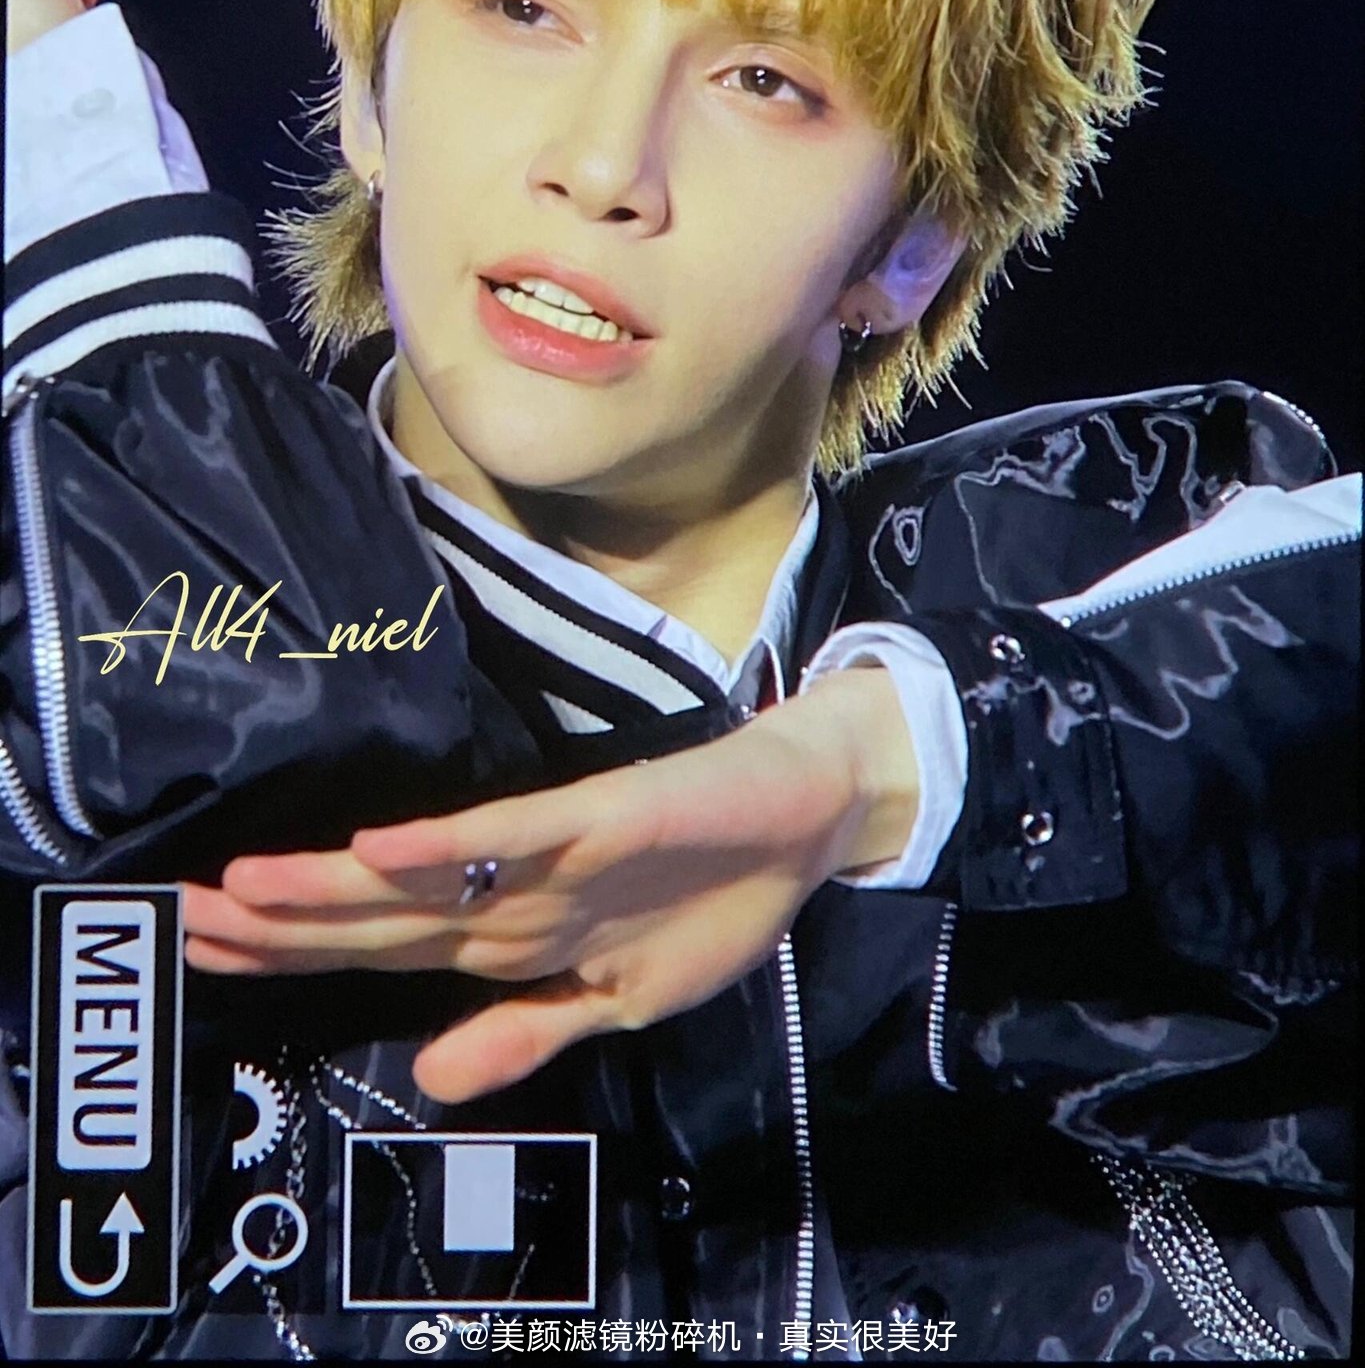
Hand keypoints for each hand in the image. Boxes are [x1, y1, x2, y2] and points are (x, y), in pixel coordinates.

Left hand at [182, 666, 917, 1102]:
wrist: (805, 814)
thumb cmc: (713, 898)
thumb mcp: (622, 1002)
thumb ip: (530, 1031)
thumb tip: (426, 1082)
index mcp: (507, 937)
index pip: (376, 950)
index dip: (290, 954)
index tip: (200, 947)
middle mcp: (508, 893)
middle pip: (374, 916)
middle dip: (277, 924)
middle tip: (179, 916)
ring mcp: (549, 851)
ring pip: (421, 878)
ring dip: (331, 886)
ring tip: (243, 888)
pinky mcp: (599, 816)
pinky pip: (512, 836)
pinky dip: (448, 845)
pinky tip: (378, 848)